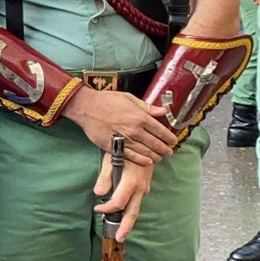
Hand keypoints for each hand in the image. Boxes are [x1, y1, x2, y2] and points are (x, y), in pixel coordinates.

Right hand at [63, 87, 177, 167]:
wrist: (86, 107)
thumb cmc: (107, 101)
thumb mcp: (129, 98)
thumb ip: (147, 107)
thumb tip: (163, 111)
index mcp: (140, 116)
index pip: (161, 131)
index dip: (170, 138)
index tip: (173, 141)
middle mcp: (134, 129)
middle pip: (156, 144)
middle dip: (165, 150)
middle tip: (169, 152)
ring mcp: (124, 139)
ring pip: (146, 152)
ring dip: (156, 156)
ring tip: (160, 157)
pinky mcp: (113, 147)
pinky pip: (131, 157)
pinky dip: (142, 161)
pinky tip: (148, 162)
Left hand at [94, 154, 153, 241]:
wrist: (146, 142)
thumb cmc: (125, 148)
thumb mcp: (111, 159)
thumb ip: (105, 177)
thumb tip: (98, 193)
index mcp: (131, 182)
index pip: (118, 203)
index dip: (107, 209)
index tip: (97, 209)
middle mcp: (140, 188)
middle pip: (132, 212)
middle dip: (126, 227)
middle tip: (119, 239)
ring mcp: (144, 189)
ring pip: (135, 209)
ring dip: (127, 221)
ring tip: (119, 232)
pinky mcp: (144, 188)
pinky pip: (136, 203)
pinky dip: (129, 211)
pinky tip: (121, 215)